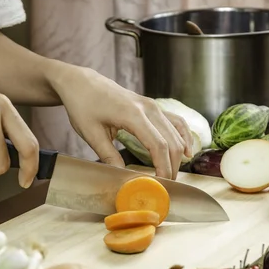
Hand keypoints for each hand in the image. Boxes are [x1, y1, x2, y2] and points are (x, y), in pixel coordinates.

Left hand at [52, 65, 192, 178]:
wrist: (81, 82)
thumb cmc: (83, 105)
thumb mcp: (91, 134)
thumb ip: (109, 156)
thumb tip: (123, 177)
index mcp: (133, 114)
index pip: (158, 145)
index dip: (164, 167)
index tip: (162, 184)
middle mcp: (148, 108)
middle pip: (171, 141)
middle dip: (172, 165)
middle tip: (167, 186)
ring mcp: (153, 105)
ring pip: (176, 132)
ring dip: (178, 154)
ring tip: (173, 174)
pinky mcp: (152, 106)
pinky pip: (175, 121)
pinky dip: (183, 136)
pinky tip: (187, 151)